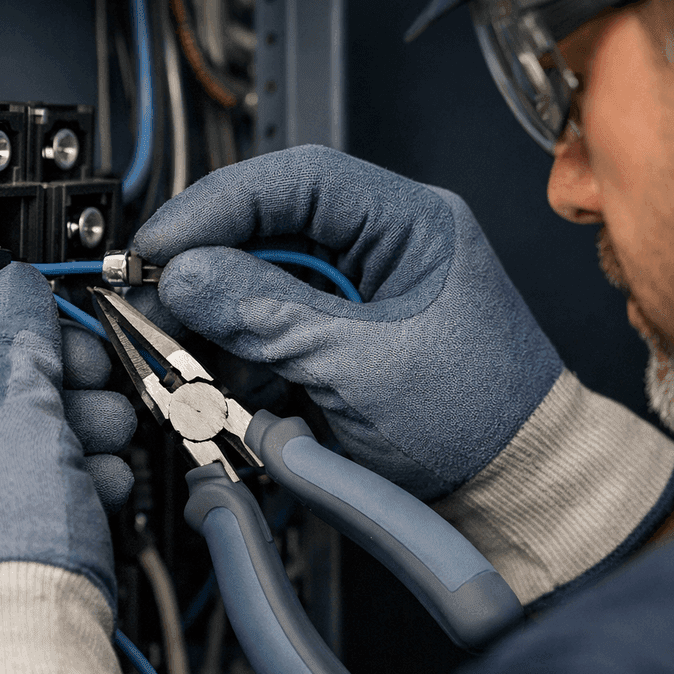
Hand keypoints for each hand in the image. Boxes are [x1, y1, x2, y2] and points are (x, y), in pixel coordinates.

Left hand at [0, 263, 150, 673]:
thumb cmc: (4, 574)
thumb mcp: (22, 426)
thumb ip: (17, 342)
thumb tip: (13, 292)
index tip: (45, 311)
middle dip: (46, 381)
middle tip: (94, 374)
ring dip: (63, 429)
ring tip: (113, 432)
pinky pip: (0, 495)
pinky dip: (51, 480)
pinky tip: (102, 479)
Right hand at [133, 145, 673, 606]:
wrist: (515, 493)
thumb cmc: (481, 423)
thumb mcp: (362, 367)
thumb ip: (267, 316)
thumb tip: (187, 275)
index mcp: (412, 223)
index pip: (299, 180)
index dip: (218, 204)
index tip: (161, 245)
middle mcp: (386, 246)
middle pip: (272, 228)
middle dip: (210, 266)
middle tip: (157, 303)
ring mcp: (363, 294)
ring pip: (265, 280)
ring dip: (222, 317)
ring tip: (190, 355)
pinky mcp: (345, 339)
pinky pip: (276, 326)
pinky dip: (243, 353)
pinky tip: (231, 382)